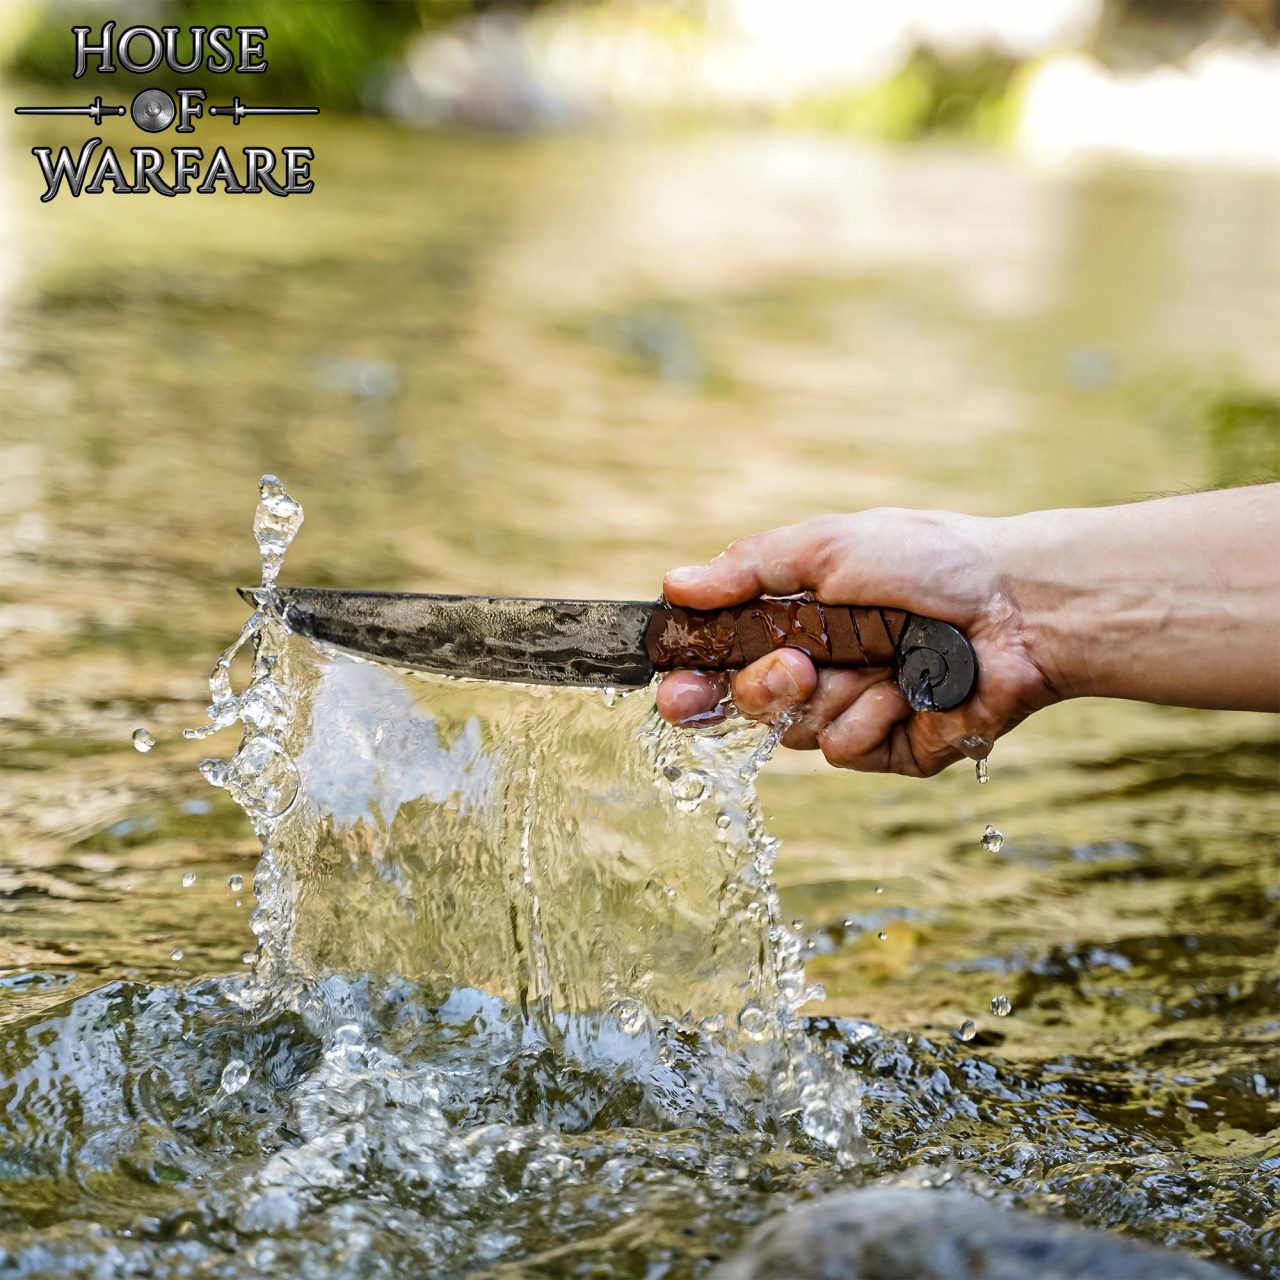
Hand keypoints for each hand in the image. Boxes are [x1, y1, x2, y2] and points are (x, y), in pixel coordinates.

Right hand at [654, 510, 1057, 776]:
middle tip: (797, 667)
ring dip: (835, 693)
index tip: (675, 688)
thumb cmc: (930, 560)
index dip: (691, 680)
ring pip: (796, 731)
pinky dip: (876, 717)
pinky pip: (847, 749)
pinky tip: (913, 687)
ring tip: (886, 657)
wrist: (1018, 605)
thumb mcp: (829, 545)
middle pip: (747, 704)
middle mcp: (818, 670)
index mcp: (795, 623)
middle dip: (764, 686)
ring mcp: (854, 710)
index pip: (720, 661)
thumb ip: (749, 568)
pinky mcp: (891, 749)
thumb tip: (675, 584)